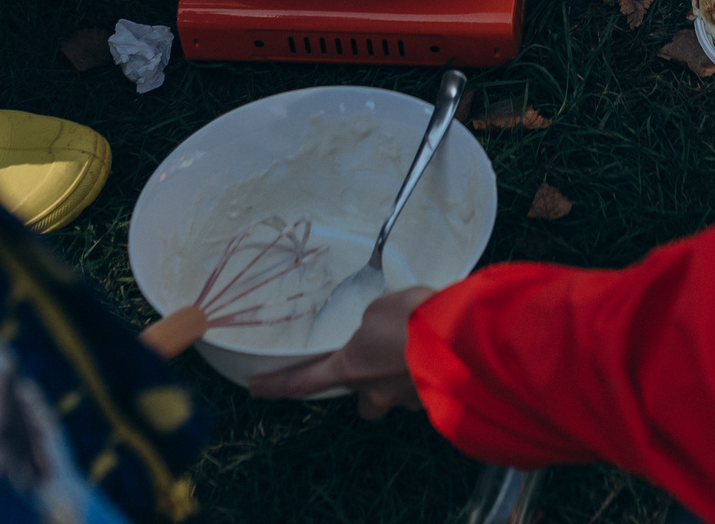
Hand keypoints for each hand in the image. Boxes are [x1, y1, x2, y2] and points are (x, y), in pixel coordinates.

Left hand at [239, 285, 433, 417]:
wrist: (459, 338)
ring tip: (416, 353)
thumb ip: (369, 326)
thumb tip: (378, 334)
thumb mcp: (376, 310)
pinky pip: (425, 388)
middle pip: (363, 403)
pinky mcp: (437, 399)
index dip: (278, 385)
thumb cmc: (409, 319)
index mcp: (351, 369)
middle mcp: (376, 392)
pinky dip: (428, 373)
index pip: (303, 381)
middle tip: (374, 366)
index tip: (256, 390)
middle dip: (365, 389)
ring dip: (400, 380)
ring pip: (396, 397)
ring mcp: (408, 400)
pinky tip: (438, 355)